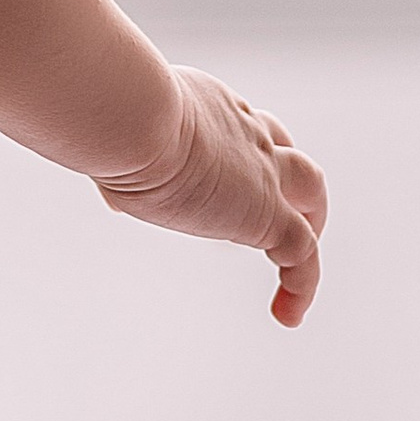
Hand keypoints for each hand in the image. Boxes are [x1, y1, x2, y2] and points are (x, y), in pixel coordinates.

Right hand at [97, 66, 327, 325]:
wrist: (133, 118)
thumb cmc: (109, 117)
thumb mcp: (115, 137)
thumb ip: (121, 162)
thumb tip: (113, 193)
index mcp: (206, 105)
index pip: (234, 127)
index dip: (231, 154)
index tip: (205, 182)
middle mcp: (241, 130)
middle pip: (284, 149)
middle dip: (287, 181)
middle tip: (277, 214)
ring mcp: (260, 170)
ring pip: (310, 191)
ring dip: (310, 221)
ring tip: (297, 268)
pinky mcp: (265, 212)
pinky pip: (302, 254)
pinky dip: (301, 285)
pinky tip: (286, 314)